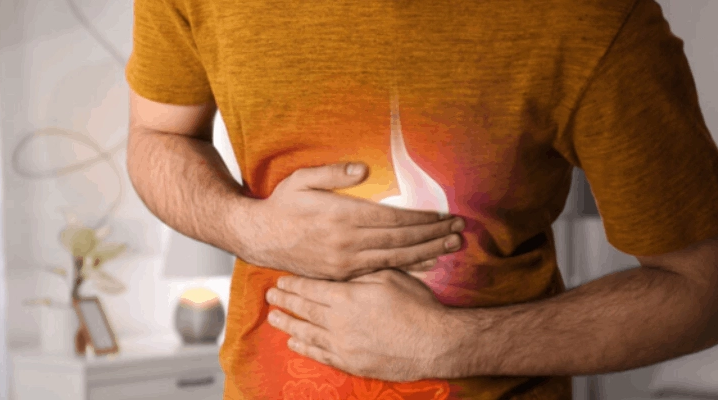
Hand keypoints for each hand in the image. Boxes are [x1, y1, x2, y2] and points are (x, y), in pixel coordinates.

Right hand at [240, 162, 464, 280]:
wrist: (258, 237)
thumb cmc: (282, 204)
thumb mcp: (301, 179)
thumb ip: (333, 173)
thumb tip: (363, 170)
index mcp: (341, 217)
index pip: (392, 218)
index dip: (422, 218)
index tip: (443, 214)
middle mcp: (347, 242)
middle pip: (400, 239)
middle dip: (433, 234)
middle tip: (459, 229)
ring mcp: (346, 262)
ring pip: (395, 258)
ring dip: (427, 252)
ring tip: (452, 246)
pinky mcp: (342, 275)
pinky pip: (382, 272)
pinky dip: (407, 268)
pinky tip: (426, 265)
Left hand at [265, 269, 462, 381]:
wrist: (435, 342)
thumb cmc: (416, 306)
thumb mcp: (389, 277)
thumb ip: (362, 272)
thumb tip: (345, 264)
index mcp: (347, 296)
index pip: (310, 288)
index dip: (294, 284)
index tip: (282, 280)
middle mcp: (338, 321)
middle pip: (304, 309)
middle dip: (285, 301)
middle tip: (271, 295)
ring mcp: (342, 345)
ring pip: (306, 332)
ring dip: (288, 324)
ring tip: (273, 317)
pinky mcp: (350, 363)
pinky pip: (319, 354)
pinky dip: (304, 347)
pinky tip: (294, 342)